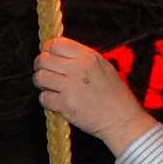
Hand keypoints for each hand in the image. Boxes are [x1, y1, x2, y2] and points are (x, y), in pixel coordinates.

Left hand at [32, 37, 156, 154]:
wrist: (123, 120)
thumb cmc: (115, 95)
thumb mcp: (103, 66)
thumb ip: (81, 58)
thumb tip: (57, 53)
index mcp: (88, 57)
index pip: (55, 44)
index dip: (46, 49)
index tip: (47, 55)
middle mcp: (78, 69)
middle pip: (43, 59)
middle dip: (40, 66)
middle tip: (46, 73)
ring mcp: (71, 87)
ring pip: (39, 77)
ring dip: (41, 83)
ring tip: (50, 87)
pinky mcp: (65, 105)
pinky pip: (43, 97)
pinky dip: (46, 100)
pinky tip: (56, 101)